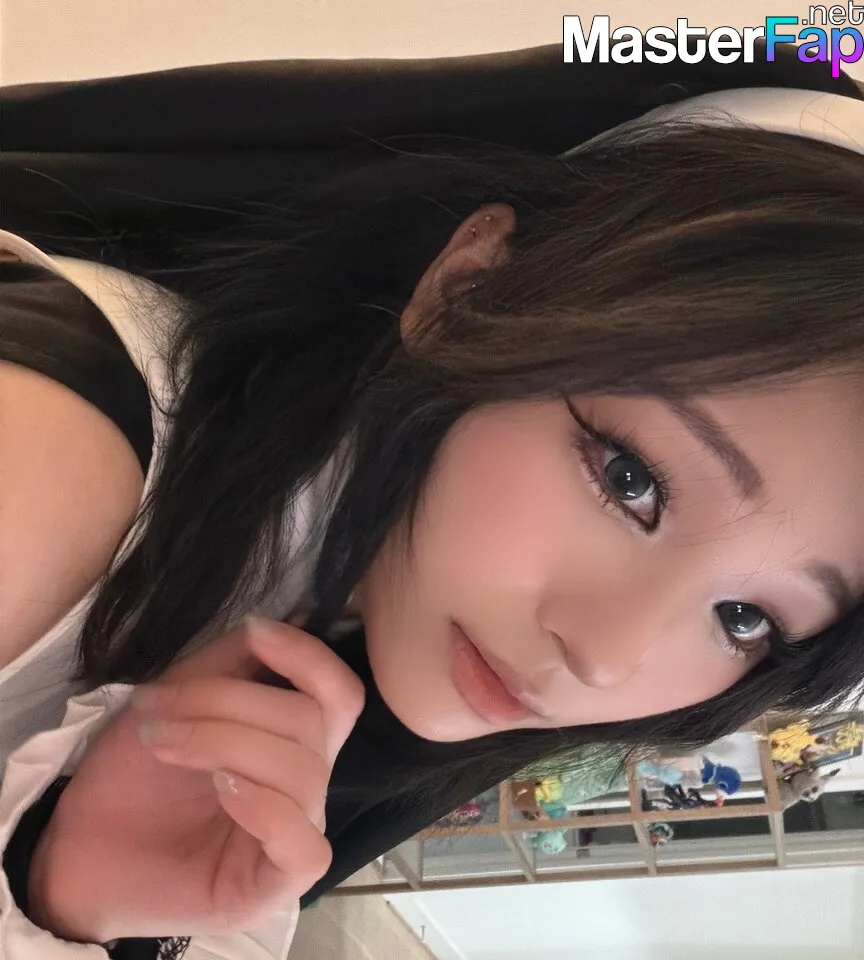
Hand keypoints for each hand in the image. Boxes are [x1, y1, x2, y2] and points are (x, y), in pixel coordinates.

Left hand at [27, 616, 364, 942]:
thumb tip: (279, 621)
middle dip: (229, 702)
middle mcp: (305, 783)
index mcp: (292, 739)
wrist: (84, 847)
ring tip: (164, 742)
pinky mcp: (278, 883)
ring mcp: (297, 833)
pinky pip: (301, 841)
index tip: (257, 632)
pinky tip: (221, 790)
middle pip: (310, 722)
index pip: (339, 694)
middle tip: (159, 707)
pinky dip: (265, 806)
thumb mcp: (179, 696)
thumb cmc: (136, 773)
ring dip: (223, 742)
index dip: (309, 657)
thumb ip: (231, 661)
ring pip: (302, 771)